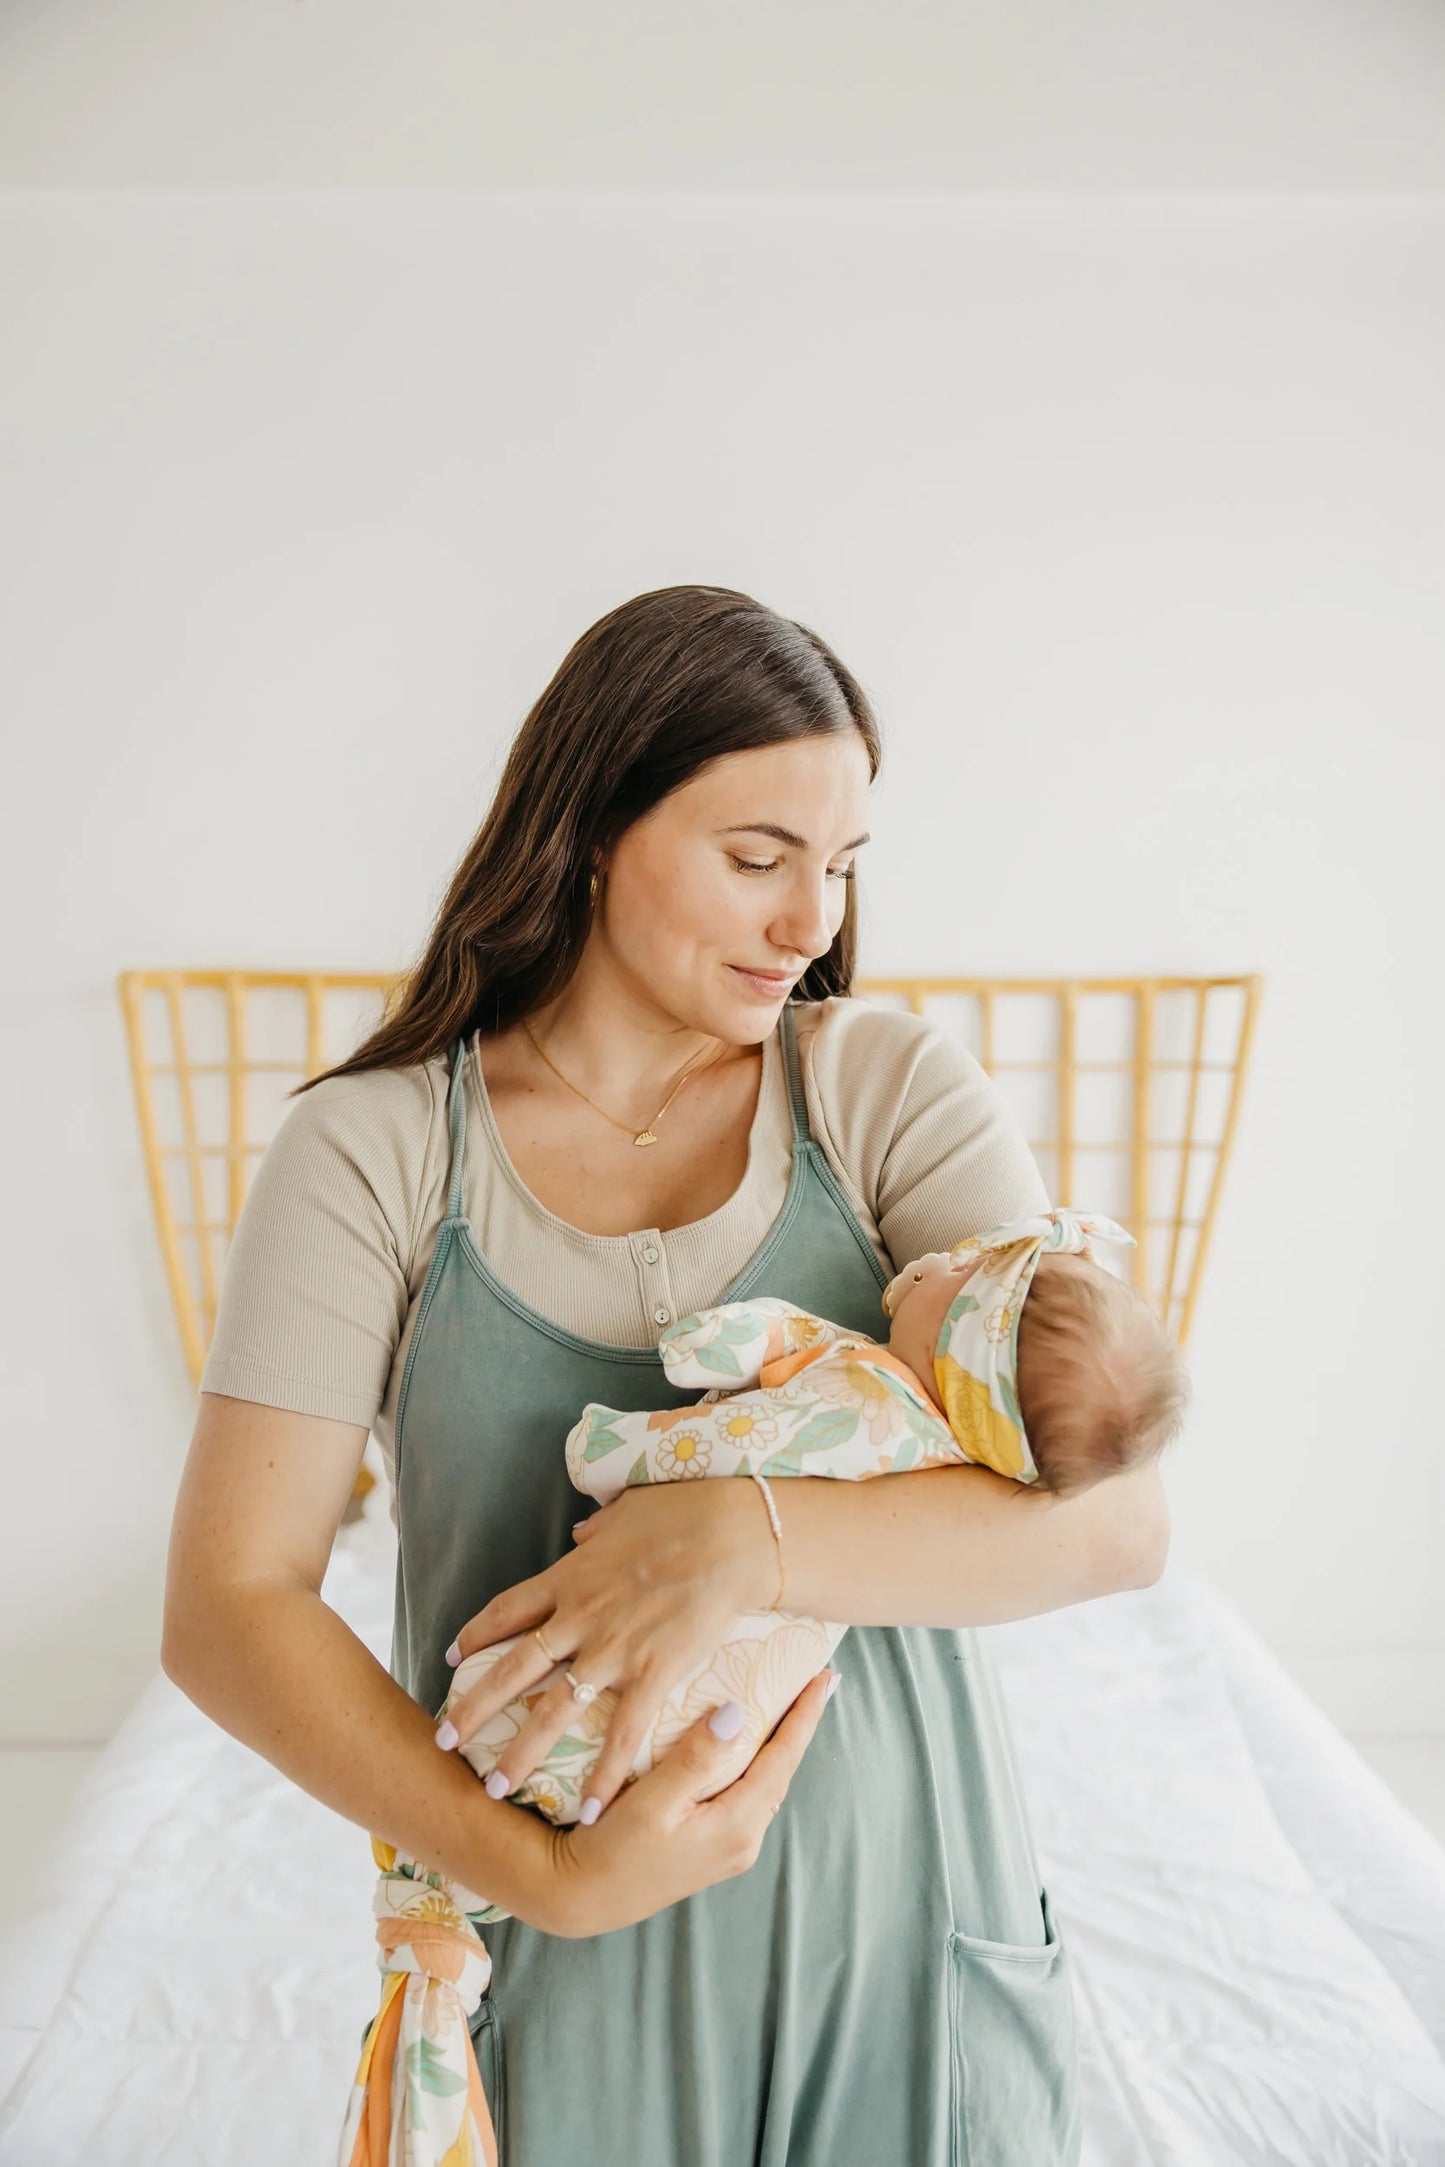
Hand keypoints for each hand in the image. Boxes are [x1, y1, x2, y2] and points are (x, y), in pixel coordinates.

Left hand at [440, 1478, 781, 1816]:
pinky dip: (604, 1775)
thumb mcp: (624, 1510)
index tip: (450, 1656)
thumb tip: (582, 1532)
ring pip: (551, 1711)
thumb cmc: (682, 1511)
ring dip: (520, 1752)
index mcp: (568, 1577)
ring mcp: (612, 1650)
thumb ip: (597, 1530)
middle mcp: (579, 1618)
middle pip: (511, 1670)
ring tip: (494, 1789)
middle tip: (443, 1741)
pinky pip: (621, 1735)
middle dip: (473, 1709)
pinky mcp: (653, 1674)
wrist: (729, 1535)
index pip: (506, 1611)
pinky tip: (592, 1811)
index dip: (474, 1635)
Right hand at [531, 1667, 839, 1937]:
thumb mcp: (652, 1801)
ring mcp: (730, 1848)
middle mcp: (744, 1841)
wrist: (582, 1898)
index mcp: (737, 1826)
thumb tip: (738, 1714)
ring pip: (763, 1783)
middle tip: (810, 1682)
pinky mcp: (712, 1848)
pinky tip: (743, 1744)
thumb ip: (696, 1759)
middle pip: (779, 1772)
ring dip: (775, 1744)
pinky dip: (751, 1763)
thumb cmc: (611, 1849)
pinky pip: (744, 1794)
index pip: (782, 1760)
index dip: (804, 1717)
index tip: (825, 1678)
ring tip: (785, 1705)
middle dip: (796, 1727)